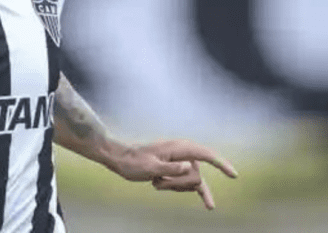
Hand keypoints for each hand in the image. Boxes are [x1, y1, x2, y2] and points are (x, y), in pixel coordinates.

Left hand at [115, 139, 237, 209]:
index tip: (234, 175)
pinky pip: (190, 185)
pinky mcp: (178, 171)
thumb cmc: (134, 162)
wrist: (122, 159)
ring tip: (155, 181)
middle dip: (178, 185)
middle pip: (196, 177)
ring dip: (173, 187)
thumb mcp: (150, 167)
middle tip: (157, 181)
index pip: (206, 155)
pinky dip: (196, 194)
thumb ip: (170, 167)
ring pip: (191, 184)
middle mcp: (183, 154)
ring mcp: (181, 163)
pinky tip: (209, 207)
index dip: (221, 164)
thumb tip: (190, 167)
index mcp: (178, 148)